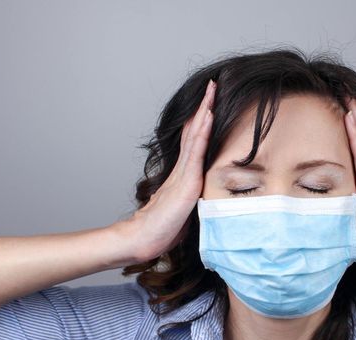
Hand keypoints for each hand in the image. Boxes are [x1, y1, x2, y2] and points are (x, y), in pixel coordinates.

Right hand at [117, 79, 215, 261]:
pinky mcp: (186, 182)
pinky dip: (202, 132)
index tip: (210, 102)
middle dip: (204, 107)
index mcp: (183, 173)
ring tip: (213, 91)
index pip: (194, 141)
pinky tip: (208, 116)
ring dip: (205, 111)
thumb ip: (190, 198)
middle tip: (213, 85)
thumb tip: (199, 197)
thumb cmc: (162, 228)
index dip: (201, 121)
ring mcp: (184, 173)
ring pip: (196, 135)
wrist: (143, 239)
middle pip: (194, 131)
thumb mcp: (182, 209)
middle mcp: (183, 168)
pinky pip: (196, 152)